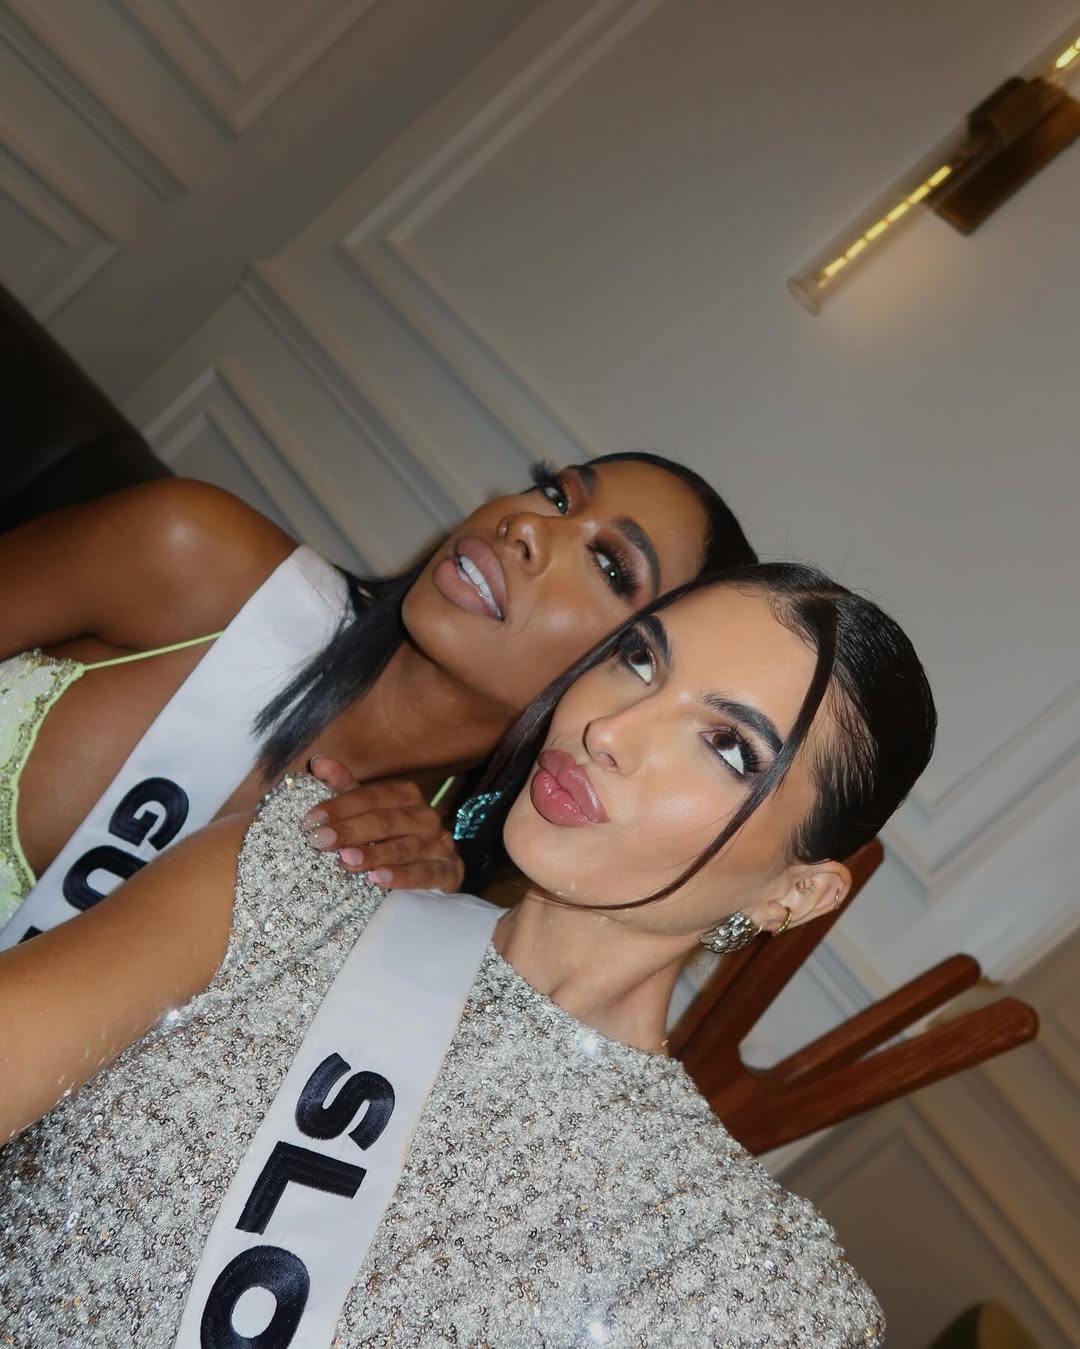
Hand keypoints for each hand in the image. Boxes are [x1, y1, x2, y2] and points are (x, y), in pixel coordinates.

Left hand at [304, 756, 463, 892]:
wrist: (434, 871)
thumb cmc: (393, 838)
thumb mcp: (369, 812)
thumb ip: (346, 789)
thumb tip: (318, 762)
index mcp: (406, 796)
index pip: (372, 797)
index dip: (341, 806)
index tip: (311, 819)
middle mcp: (426, 816)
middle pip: (386, 821)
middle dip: (350, 831)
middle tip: (319, 841)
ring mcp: (441, 844)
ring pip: (405, 848)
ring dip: (374, 854)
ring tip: (346, 861)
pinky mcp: (450, 871)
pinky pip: (427, 873)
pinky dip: (403, 877)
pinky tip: (379, 880)